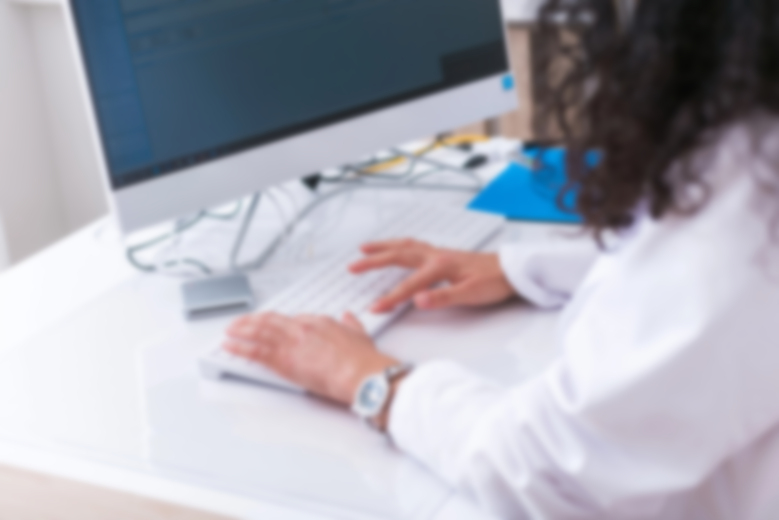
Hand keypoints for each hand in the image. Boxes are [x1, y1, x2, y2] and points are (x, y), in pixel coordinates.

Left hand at [223, 312, 397, 404]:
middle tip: (240, 323)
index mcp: (319, 321)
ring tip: (229, 331)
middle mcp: (302, 329)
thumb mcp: (360, 334)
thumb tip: (348, 316)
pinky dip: (239, 348)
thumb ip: (351, 323)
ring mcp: (291, 344)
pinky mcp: (284, 361)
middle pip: (270, 321)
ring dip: (240, 330)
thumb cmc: (362, 360)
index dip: (278, 322)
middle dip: (252, 321)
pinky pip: (255, 352)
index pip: (293, 318)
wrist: (360, 373)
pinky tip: (229, 346)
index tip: (271, 325)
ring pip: (258, 332)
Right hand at [349, 239, 515, 312]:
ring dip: (383, 247)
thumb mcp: (471, 295)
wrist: (513, 271)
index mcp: (440, 267)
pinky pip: (414, 245)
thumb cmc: (494, 283)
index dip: (390, 298)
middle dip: (373, 261)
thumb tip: (419, 300)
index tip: (374, 308)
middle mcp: (436, 256)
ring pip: (405, 246)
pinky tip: (396, 248)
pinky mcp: (443, 254)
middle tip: (352, 266)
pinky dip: (399, 245)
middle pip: (398, 255)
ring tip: (365, 249)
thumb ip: (443, 298)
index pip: (409, 285)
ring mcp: (439, 253)